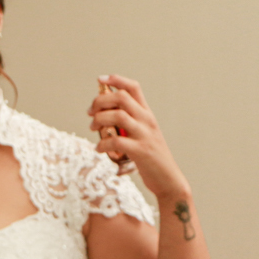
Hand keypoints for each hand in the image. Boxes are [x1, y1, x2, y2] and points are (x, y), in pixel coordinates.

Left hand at [88, 74, 190, 200]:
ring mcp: (145, 135)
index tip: (101, 79)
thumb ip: (127, 122)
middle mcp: (147, 121)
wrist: (168, 179)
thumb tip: (103, 113)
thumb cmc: (150, 157)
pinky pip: (117, 141)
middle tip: (90, 113)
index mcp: (147, 114)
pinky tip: (98, 148)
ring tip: (92, 128)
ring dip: (99, 120)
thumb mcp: (142, 134)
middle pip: (122, 98)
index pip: (134, 88)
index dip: (117, 80)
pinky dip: (102, 143)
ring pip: (118, 115)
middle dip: (100, 101)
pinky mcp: (141, 151)